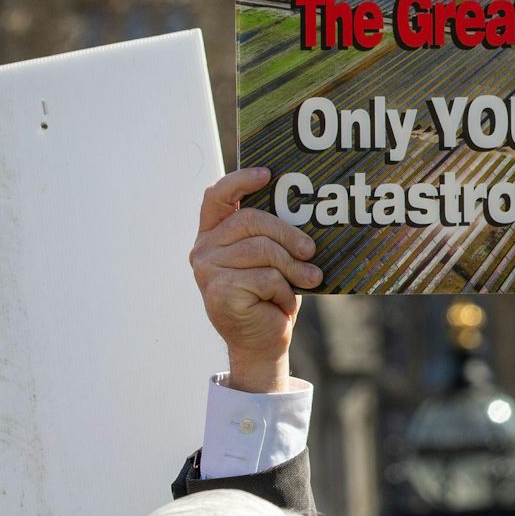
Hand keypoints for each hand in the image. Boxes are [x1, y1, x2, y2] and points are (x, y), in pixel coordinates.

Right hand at [189, 168, 320, 392]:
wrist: (262, 341)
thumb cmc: (270, 295)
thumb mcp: (273, 259)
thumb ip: (273, 235)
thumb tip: (308, 209)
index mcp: (213, 234)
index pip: (217, 196)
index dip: (240, 180)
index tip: (268, 175)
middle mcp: (203, 249)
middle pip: (251, 221)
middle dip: (289, 234)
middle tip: (311, 251)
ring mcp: (207, 270)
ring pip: (262, 250)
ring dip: (292, 267)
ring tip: (308, 279)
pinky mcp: (218, 291)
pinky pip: (265, 277)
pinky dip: (284, 291)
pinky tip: (282, 303)